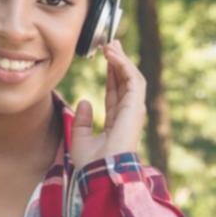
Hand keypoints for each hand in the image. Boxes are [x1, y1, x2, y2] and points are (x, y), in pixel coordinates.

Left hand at [69, 39, 146, 168]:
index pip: (116, 92)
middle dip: (119, 62)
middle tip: (111, 44)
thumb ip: (82, 120)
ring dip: (122, 60)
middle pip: (126, 82)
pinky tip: (113, 55)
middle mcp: (128, 115)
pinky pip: (133, 81)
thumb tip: (85, 101)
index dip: (111, 74)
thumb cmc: (91, 163)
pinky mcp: (135, 108)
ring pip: (131, 78)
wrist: (99, 172)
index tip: (105, 57)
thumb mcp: (80, 138)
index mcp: (117, 123)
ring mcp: (133, 112)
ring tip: (110, 45)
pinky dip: (124, 66)